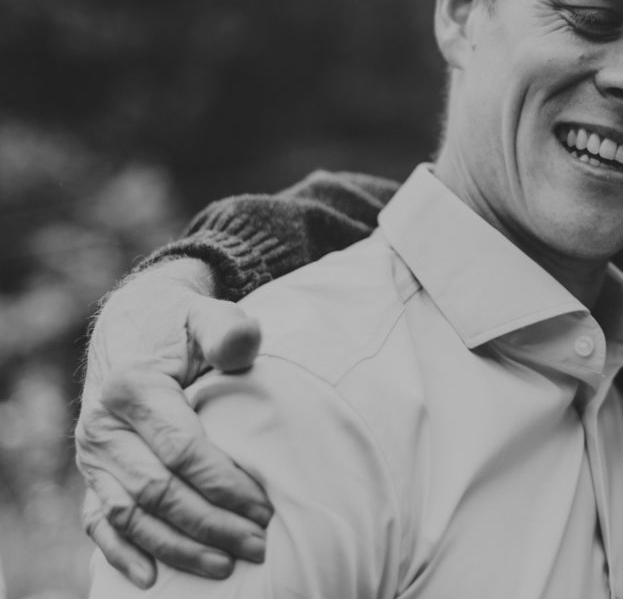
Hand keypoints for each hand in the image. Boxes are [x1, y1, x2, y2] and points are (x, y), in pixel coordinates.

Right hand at [76, 258, 271, 587]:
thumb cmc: (181, 325)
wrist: (132, 325)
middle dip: (210, 525)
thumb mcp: (205, 314)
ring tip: (225, 566)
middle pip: (158, 492)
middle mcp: (103, 426)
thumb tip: (244, 346)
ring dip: (176, 547)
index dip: (225, 485)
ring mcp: (92, 455)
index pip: (184, 451)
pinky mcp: (92, 473)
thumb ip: (228, 327)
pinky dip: (122, 553)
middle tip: (258, 544)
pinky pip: (99, 522)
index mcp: (133, 388)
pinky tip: (153, 578)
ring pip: (130, 515)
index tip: (266, 508)